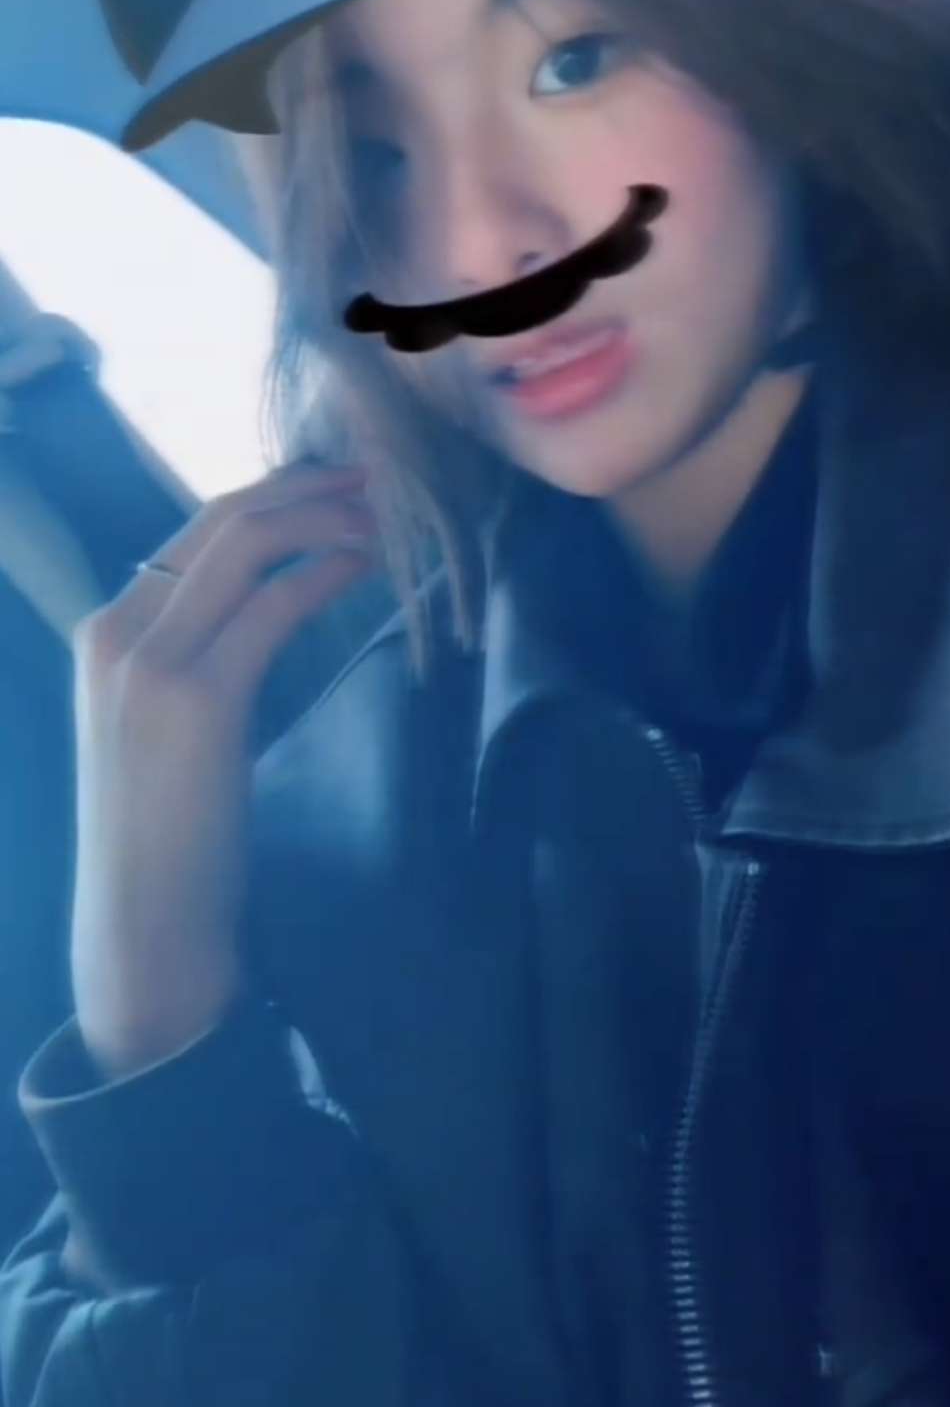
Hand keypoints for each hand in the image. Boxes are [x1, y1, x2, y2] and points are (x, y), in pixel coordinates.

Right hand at [70, 461, 380, 1077]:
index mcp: (105, 633)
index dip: (276, 496)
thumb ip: (196, 658)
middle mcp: (117, 633)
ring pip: (248, 543)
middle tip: (379, 477)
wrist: (145, 929)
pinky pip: (275, 603)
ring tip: (387, 516)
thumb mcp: (164, 728)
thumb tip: (268, 604)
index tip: (339, 486)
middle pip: (222, 518)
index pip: (196, 531)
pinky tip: (372, 568)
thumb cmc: (169, 840)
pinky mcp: (197, 701)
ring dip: (328, 516)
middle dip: (309, 486)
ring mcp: (150, 663)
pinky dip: (330, 571)